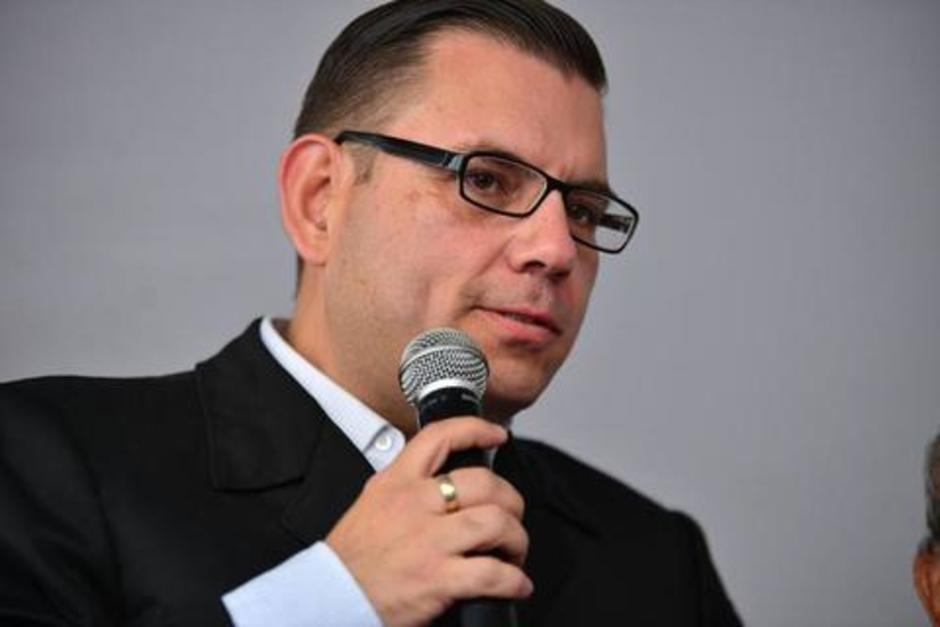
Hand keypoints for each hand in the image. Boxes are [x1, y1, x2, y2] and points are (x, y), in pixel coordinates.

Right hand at [326, 417, 531, 626]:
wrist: (330, 599)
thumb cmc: (351, 558)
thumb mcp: (372, 502)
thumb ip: (405, 487)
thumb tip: (440, 481)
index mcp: (397, 482)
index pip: (440, 437)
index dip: (477, 429)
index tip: (497, 434)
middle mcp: (415, 505)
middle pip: (484, 483)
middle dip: (511, 501)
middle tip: (511, 517)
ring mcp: (428, 541)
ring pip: (496, 524)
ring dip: (516, 539)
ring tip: (513, 552)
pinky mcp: (438, 579)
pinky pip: (493, 573)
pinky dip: (515, 580)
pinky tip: (516, 584)